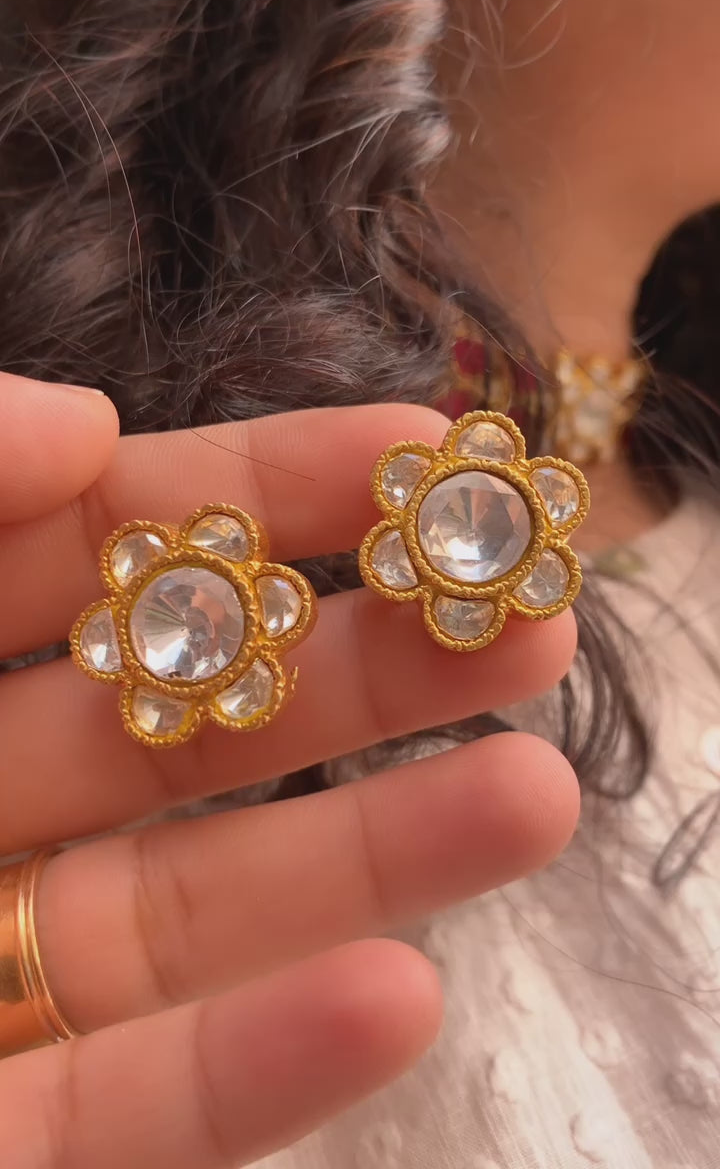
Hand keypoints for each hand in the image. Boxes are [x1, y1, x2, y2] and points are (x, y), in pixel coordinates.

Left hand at [0, 373, 578, 1166]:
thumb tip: (86, 423)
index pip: (107, 553)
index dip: (262, 494)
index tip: (413, 451)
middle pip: (190, 725)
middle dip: (363, 666)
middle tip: (529, 613)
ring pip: (192, 914)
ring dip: (369, 860)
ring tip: (537, 795)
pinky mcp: (6, 1153)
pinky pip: (134, 1112)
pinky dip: (260, 1067)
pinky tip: (398, 998)